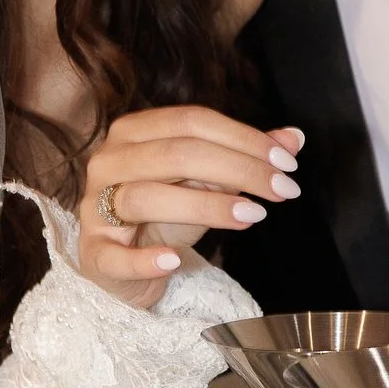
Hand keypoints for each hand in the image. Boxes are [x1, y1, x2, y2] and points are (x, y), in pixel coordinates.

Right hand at [74, 107, 304, 306]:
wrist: (125, 266)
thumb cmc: (163, 216)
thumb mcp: (205, 182)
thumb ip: (244, 158)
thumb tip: (294, 138)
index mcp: (134, 132)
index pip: (191, 122)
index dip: (243, 138)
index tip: (286, 162)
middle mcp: (108, 162)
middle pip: (175, 154)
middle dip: (238, 168)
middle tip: (282, 189)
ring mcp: (95, 208)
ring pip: (147, 197)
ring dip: (205, 206)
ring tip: (252, 215)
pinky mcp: (94, 253)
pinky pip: (116, 256)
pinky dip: (145, 259)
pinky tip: (174, 261)